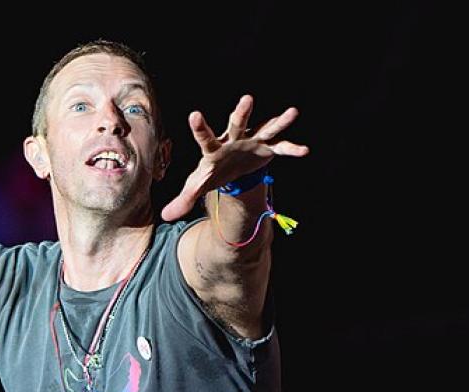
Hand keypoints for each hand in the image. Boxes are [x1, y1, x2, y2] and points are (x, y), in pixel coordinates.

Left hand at [160, 95, 309, 221]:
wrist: (230, 170)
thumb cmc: (212, 173)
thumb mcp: (197, 186)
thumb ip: (183, 199)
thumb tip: (164, 216)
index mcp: (214, 148)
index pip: (205, 138)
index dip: (200, 128)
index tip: (194, 115)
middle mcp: (233, 139)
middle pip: (237, 123)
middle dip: (242, 113)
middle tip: (247, 99)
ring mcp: (251, 141)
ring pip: (265, 128)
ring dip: (278, 122)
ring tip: (293, 112)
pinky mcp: (266, 148)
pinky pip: (281, 147)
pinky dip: (292, 148)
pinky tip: (304, 150)